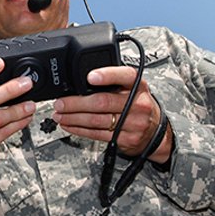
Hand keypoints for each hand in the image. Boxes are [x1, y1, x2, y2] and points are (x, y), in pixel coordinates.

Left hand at [52, 66, 172, 163]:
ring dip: (73, 118)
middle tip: (60, 103)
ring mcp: (133, 123)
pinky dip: (79, 130)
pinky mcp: (126, 139)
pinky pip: (97, 134)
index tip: (89, 77)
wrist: (155, 131)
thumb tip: (78, 81)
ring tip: (59, 115)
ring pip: (96, 120)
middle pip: (102, 102)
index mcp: (138, 85)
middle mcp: (138, 104)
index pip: (125, 76)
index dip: (106, 75)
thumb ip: (112, 83)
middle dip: (75, 103)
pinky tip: (69, 125)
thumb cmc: (137, 105)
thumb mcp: (132, 88)